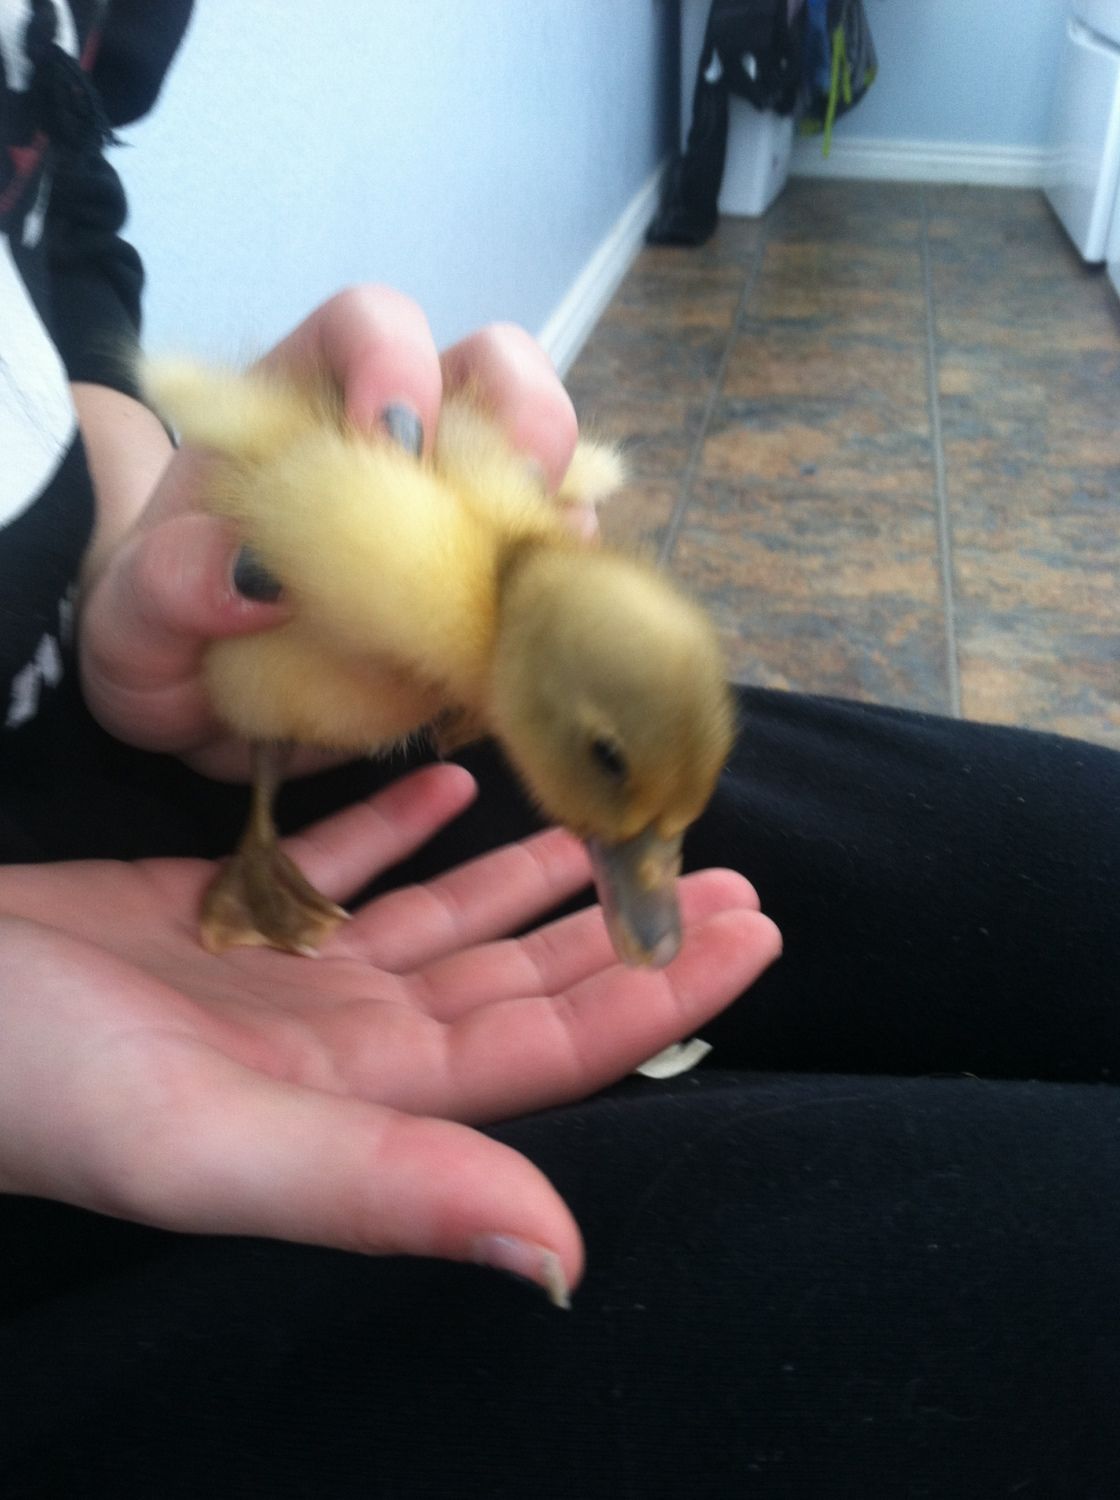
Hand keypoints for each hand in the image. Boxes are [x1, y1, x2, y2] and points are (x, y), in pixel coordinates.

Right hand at [0, 766, 780, 1303]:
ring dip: (532, 875)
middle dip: (623, 929)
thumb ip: (385, 1188)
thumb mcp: (206, 1144)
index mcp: (368, 1097)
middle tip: (725, 865)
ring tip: (606, 822)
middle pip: (523, 982)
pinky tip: (454, 786)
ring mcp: (289, 975)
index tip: (753, 929)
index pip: (556, 1048)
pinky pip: (342, 865)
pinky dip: (401, 827)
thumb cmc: (44, 1077)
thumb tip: (562, 1260)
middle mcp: (348, 1040)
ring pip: (447, 920)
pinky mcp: (226, 910)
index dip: (660, 994)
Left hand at [77, 288, 580, 776]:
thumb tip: (249, 580)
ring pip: (546, 467)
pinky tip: (537, 636)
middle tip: (520, 487)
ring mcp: (456, 516)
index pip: (365, 326)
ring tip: (544, 572)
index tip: (393, 440)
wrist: (201, 711)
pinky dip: (559, 599)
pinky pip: (550, 576)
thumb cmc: (158, 638)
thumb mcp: (129, 622)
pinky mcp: (490, 595)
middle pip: (493, 369)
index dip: (394, 359)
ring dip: (560, 509)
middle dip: (525, 410)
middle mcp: (397, 444)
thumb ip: (162, 589)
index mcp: (300, 406)